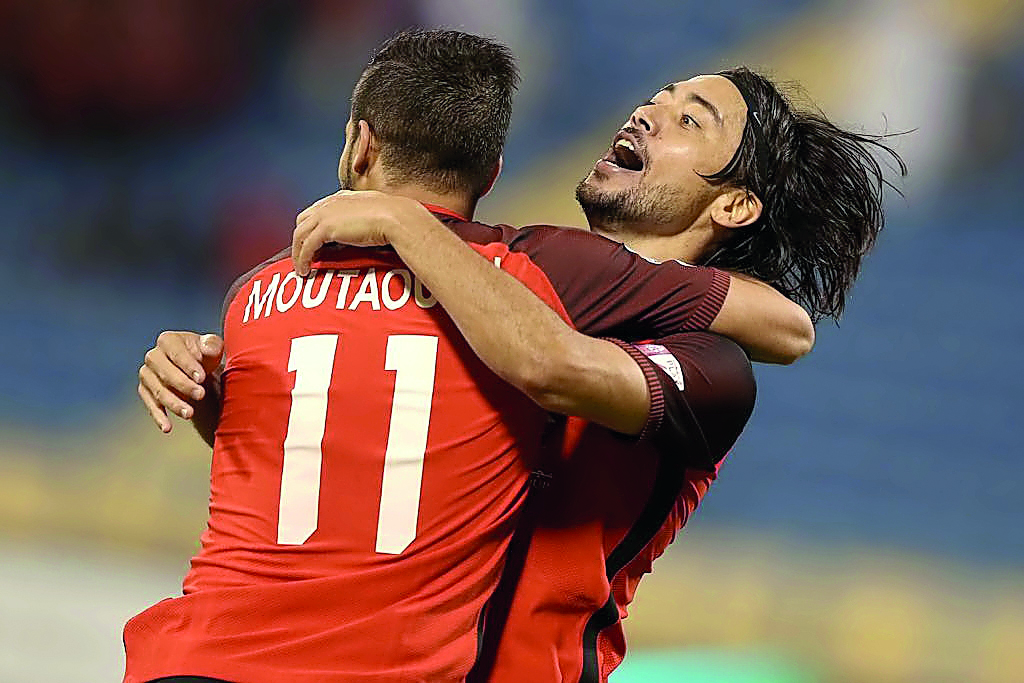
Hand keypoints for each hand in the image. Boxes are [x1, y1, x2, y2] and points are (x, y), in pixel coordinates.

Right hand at [137, 331, 223, 432]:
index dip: (188, 365)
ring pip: (158, 391)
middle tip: (201, 395)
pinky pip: (151, 405)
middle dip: (183, 385)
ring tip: (190, 414)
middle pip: (165, 372)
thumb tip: (207, 349)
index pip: (176, 353)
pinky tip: (167, 428)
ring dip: (174, 403)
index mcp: (168, 340)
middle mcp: (153, 356)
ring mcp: (147, 374)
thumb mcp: (213, 347)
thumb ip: (212, 345)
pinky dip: (158, 417)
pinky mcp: (146, 391)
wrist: (196, 370)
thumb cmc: (205, 355)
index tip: (201, 377)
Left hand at [292, 190, 421, 275]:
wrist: (395, 217)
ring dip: (297, 252)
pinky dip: (302, 259)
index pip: (317, 210)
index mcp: (342, 197)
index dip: (312, 227)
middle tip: (303, 255)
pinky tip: (305, 270)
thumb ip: (365, 217)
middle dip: (300, 238)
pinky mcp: (326, 228)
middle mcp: (330, 203)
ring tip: (300, 268)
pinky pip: (306, 246)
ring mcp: (326, 214)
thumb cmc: (394, 216)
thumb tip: (367, 229)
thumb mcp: (375, 212)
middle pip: (303, 221)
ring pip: (300, 234)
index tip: (312, 241)